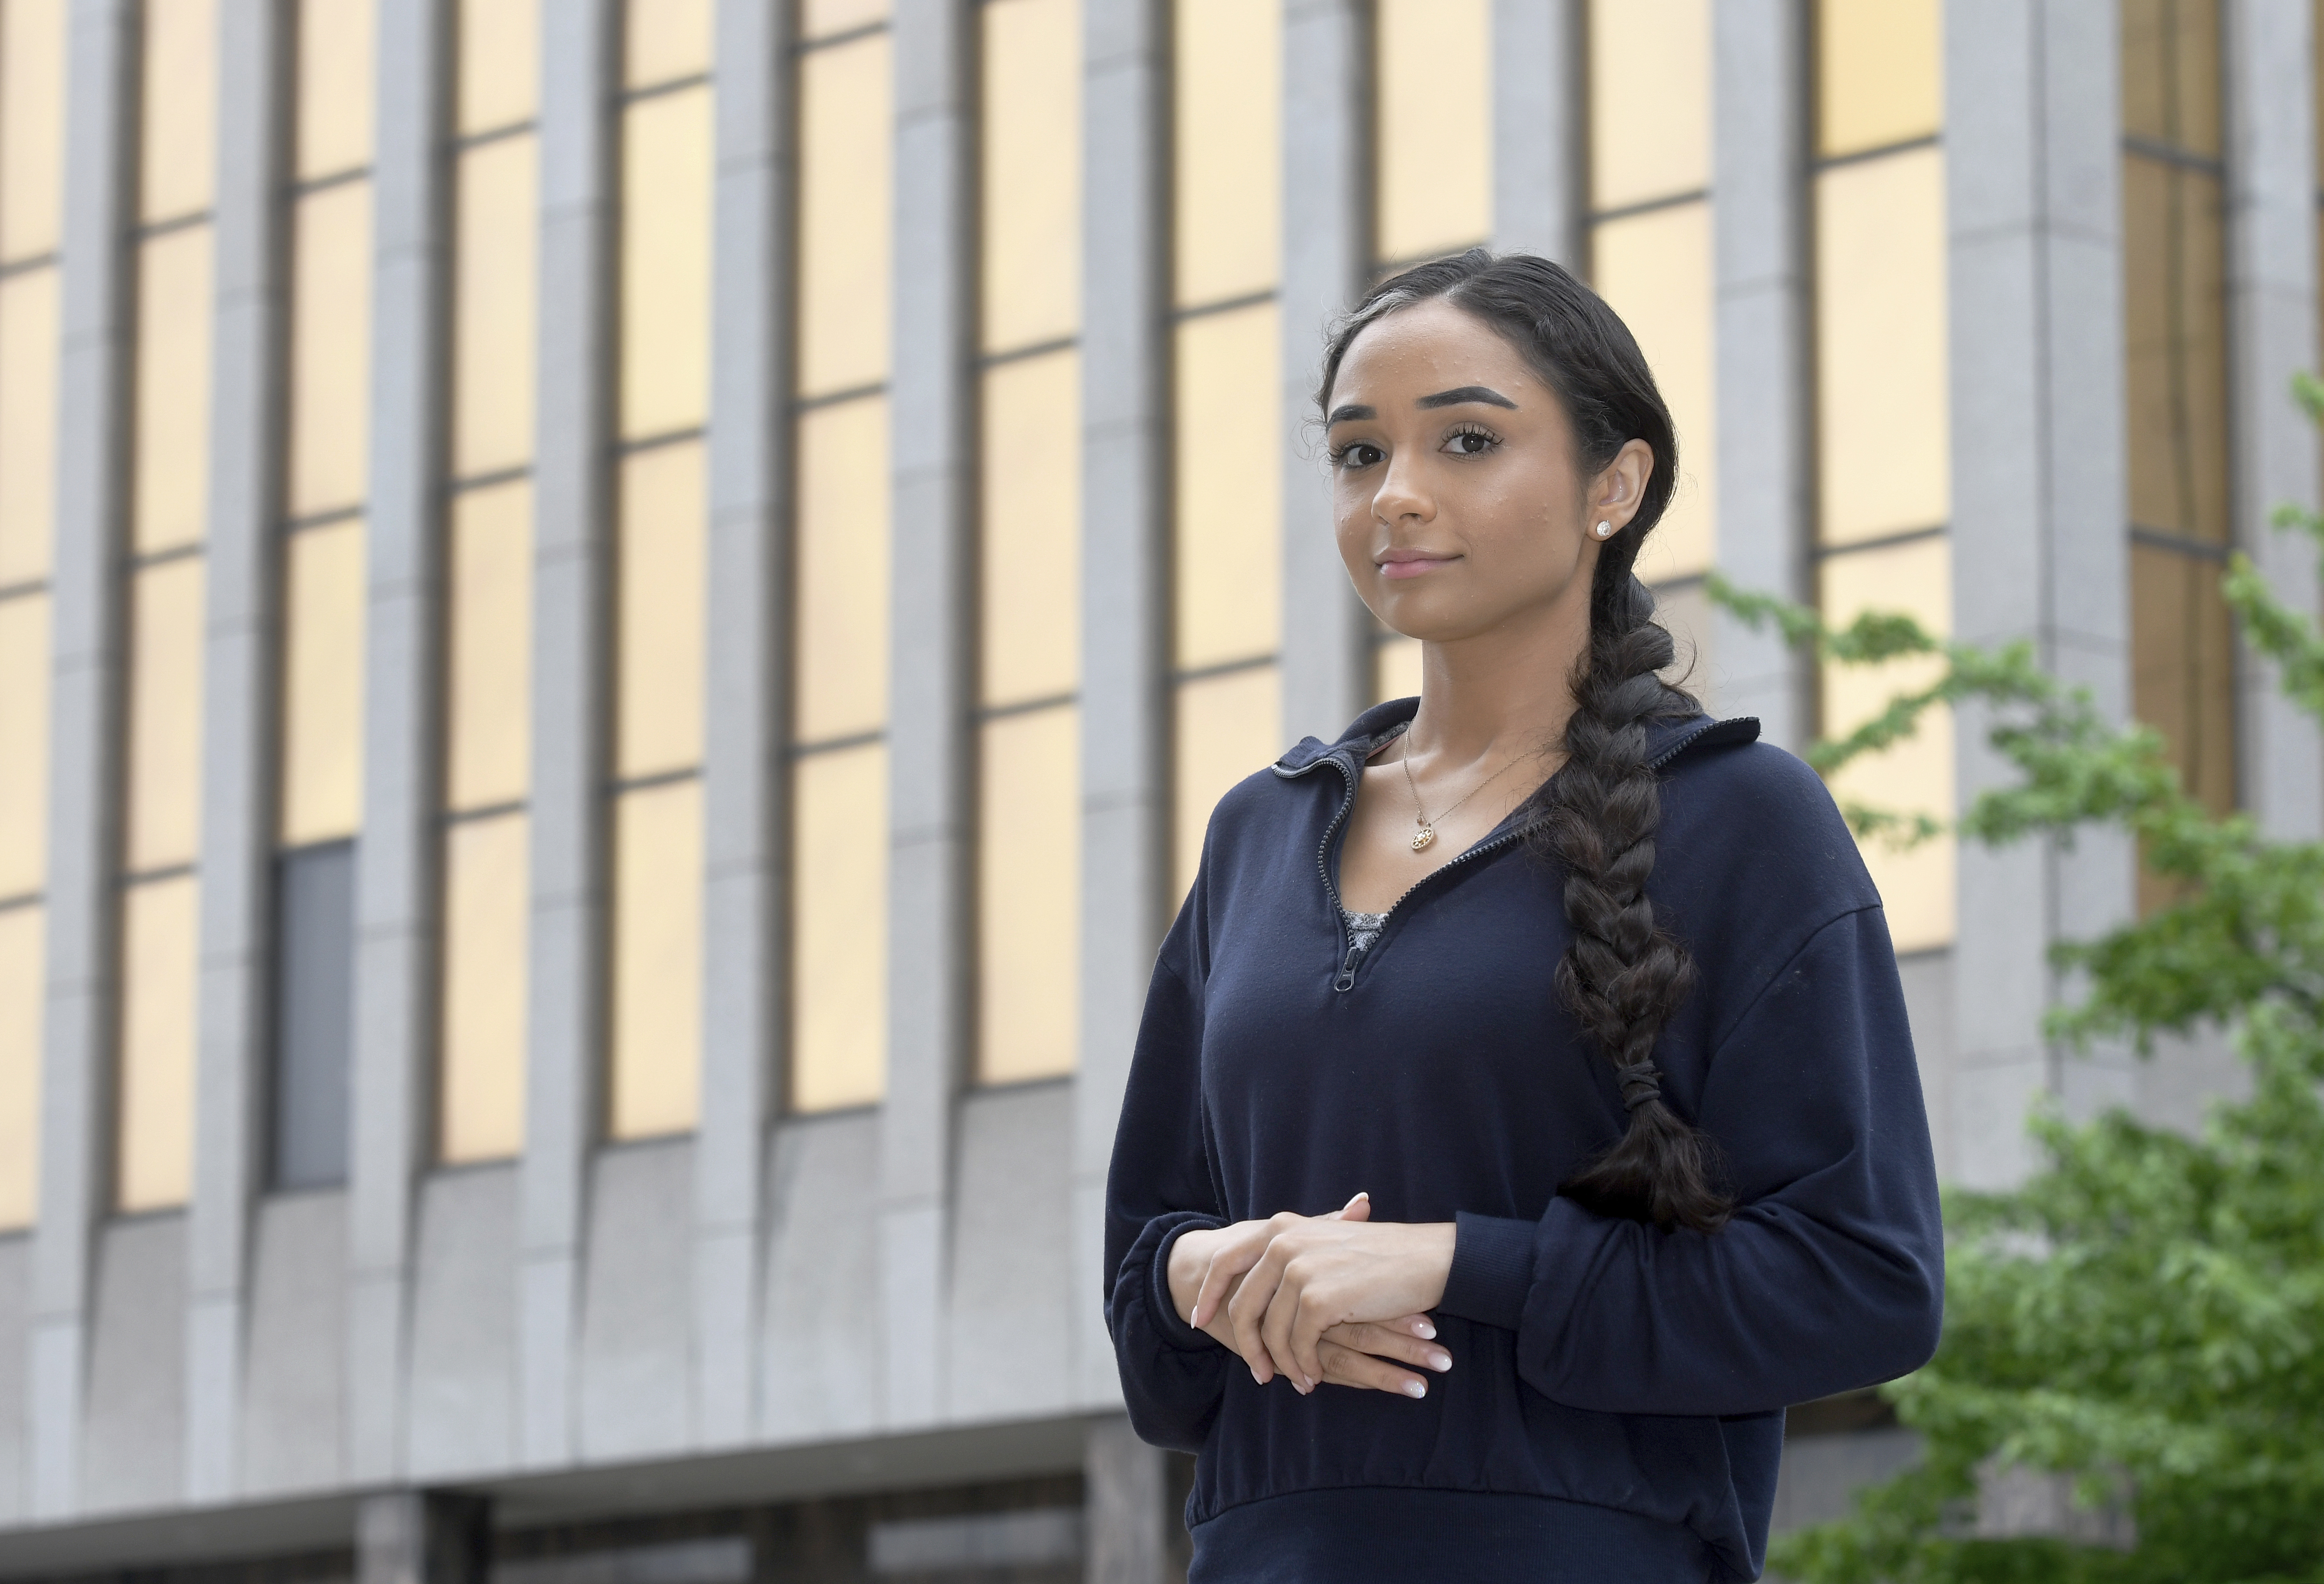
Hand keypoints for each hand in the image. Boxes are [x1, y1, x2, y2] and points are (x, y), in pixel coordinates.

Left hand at [1228, 1209, 1455, 1394]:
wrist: (1428, 1259)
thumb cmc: (1383, 1254)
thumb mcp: (1328, 1240)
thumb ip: (1293, 1250)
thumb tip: (1259, 1278)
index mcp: (1282, 1227)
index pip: (1226, 1261)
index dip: (1210, 1294)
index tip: (1201, 1320)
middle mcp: (1283, 1244)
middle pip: (1242, 1305)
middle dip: (1247, 1344)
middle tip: (1256, 1371)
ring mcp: (1299, 1271)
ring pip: (1270, 1332)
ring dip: (1281, 1363)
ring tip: (1295, 1381)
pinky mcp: (1319, 1300)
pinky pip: (1297, 1346)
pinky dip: (1302, 1367)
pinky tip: (1312, 1379)